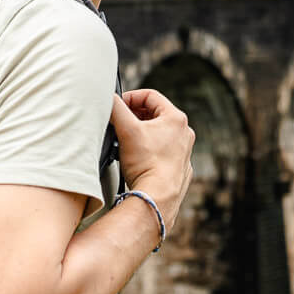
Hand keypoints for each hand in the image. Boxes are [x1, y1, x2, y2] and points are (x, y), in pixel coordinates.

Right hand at [110, 89, 193, 229]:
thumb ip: (116, 108)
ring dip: (141, 133)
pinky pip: (162, 151)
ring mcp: (183, 151)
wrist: (157, 197)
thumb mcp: (126, 129)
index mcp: (176, 118)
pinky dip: (149, 150)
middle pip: (155, 114)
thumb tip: (109, 98)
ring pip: (159, 133)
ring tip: (125, 141)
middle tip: (120, 123)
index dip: (130, 97)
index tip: (118, 106)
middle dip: (135, 116)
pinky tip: (137, 158)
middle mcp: (184, 133)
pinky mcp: (179, 167)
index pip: (150, 96)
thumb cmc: (146, 164)